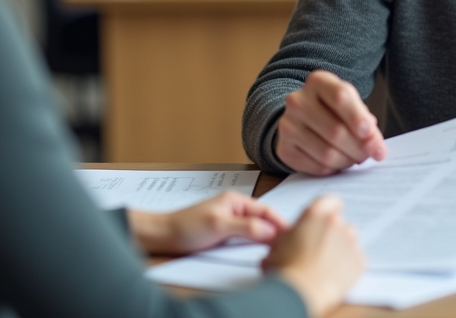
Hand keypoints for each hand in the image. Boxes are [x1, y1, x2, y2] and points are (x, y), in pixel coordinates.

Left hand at [131, 192, 287, 255]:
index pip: (267, 211)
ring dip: (265, 240)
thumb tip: (270, 230)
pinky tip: (258, 254)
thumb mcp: (219, 226)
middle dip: (276, 233)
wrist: (162, 236)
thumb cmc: (185, 227)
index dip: (281, 224)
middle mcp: (236, 209)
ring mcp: (231, 222)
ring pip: (256, 231)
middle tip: (288, 247)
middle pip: (264, 221)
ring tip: (276, 252)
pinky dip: (254, 246)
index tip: (293, 236)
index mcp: (236, 200)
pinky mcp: (225, 234)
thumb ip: (246, 227)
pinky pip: (245, 239)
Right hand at [264, 196, 364, 317]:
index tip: (323, 221)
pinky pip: (356, 260)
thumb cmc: (285, 270)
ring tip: (325, 266)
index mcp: (315, 213)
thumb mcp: (277, 245)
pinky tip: (334, 276)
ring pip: (349, 241)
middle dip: (332, 234)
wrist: (298, 294)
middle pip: (340, 223)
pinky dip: (349, 267)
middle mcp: (336, 223)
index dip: (327, 212)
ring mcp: (350, 242)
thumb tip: (289, 239)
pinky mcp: (359, 262)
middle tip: (318, 250)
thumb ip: (289, 235)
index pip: (330, 201)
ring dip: (341, 249)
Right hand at [276, 70, 386, 175]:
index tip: (369, 133)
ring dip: (348, 161)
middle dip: (359, 147)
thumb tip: (375, 147)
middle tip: (370, 153)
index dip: (357, 117)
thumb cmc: (334, 110)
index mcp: (318, 82)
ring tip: (355, 158)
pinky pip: (316, 167)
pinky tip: (338, 163)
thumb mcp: (351, 105)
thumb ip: (366, 122)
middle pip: (336, 131)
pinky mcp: (284, 149)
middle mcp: (297, 101)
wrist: (303, 118)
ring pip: (327, 153)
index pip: (340, 97)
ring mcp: (287, 125)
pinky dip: (333, 169)